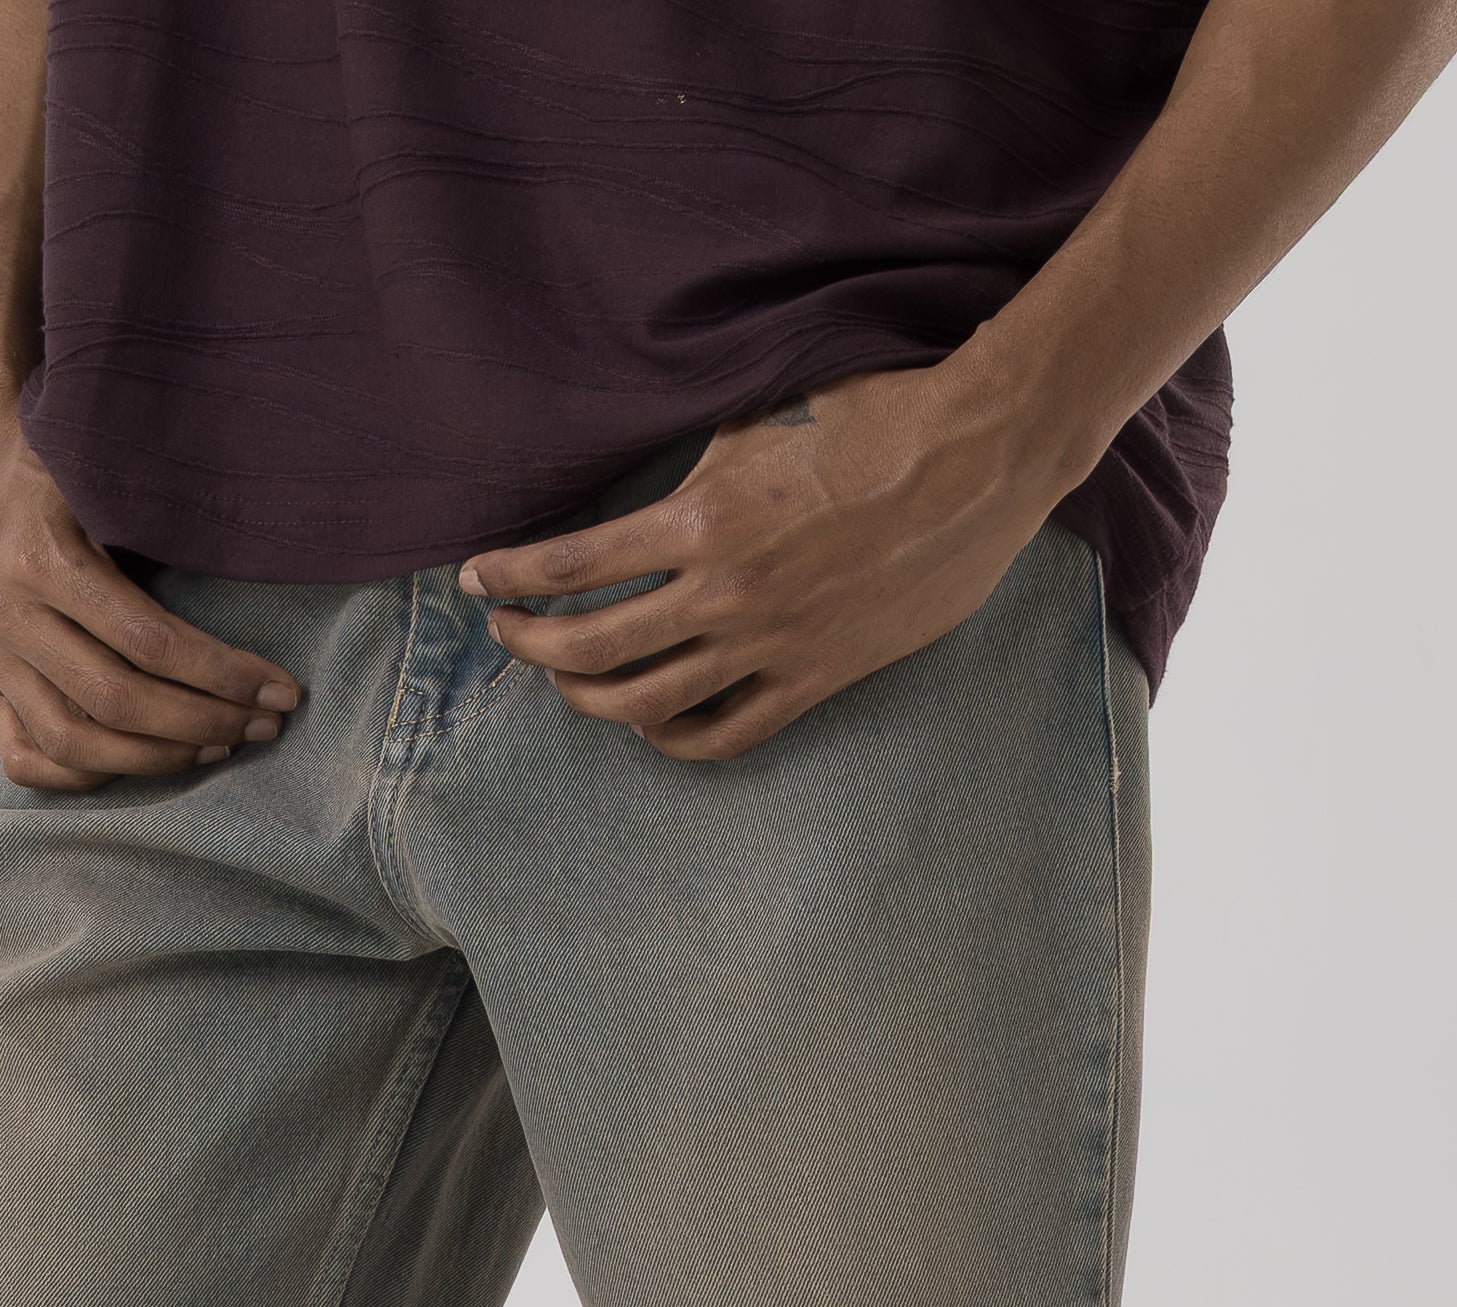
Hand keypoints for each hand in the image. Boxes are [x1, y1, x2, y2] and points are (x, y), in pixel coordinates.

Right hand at [0, 396, 301, 789]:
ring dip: (155, 760)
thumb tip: (258, 568)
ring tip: (217, 748)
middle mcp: (7, 617)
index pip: (148, 641)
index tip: (280, 691)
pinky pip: (26, 759)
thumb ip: (160, 519)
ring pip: (72, 744)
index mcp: (40, 559)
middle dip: (203, 722)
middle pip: (115, 702)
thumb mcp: (103, 473)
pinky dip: (84, 778)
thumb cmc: (57, 467)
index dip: (223, 675)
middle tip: (263, 727)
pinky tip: (142, 763)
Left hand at [457, 360, 1064, 762]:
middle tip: (509, 633)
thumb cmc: (877, 416)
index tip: (476, 579)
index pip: (572, 563)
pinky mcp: (816, 677)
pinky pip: (726, 734)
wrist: (980, 455)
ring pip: (647, 704)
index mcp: (702, 517)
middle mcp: (725, 591)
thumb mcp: (761, 418)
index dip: (510, 575)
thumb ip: (696, 462)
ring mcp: (771, 644)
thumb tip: (644, 482)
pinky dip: (674, 739)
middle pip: (591, 647)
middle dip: (532, 645)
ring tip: (567, 683)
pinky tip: (651, 724)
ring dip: (590, 701)